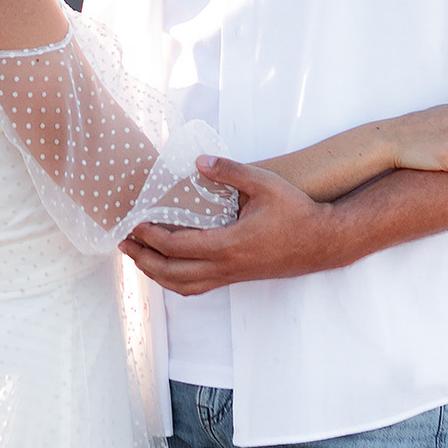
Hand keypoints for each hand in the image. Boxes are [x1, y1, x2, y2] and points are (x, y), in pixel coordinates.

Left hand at [123, 157, 335, 297]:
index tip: (134, 224)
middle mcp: (226, 266)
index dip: (152, 237)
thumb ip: (230, 171)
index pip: (178, 246)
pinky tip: (169, 268)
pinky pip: (199, 287)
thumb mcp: (265, 184)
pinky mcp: (238, 278)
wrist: (324, 243)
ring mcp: (231, 276)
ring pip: (183, 286)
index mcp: (229, 245)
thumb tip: (199, 161)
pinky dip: (176, 281)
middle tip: (123, 244)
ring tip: (138, 258)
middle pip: (172, 273)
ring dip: (156, 274)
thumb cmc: (296, 212)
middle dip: (144, 259)